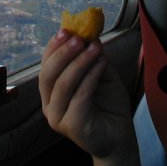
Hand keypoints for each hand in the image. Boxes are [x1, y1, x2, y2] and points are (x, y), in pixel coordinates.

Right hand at [39, 29, 134, 159]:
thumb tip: (89, 33)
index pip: (46, 66)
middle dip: (63, 53)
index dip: (54, 47)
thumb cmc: (107, 104)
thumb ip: (92, 57)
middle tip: (79, 38)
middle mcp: (49, 105)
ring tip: (95, 48)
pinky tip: (102, 63)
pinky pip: (80, 96)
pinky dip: (90, 76)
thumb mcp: (100, 73)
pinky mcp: (72, 126)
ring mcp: (58, 118)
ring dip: (80, 62)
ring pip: (63, 84)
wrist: (120, 136)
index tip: (66, 29)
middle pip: (48, 75)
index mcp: (51, 92)